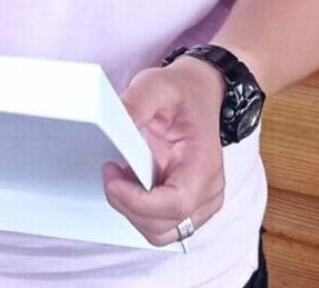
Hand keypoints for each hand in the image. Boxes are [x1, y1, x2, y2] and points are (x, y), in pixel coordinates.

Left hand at [104, 56, 227, 247]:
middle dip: (129, 206)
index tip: (112, 180)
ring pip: (161, 232)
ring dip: (132, 212)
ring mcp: (201, 202)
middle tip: (111, 173)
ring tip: (121, 179)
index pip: (177, 204)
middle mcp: (209, 190)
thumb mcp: (156, 86)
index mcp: (205, 164)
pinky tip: (130, 185)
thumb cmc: (182, 93)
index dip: (138, 202)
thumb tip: (109, 120)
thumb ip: (134, 103)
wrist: (198, 93)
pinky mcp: (188, 206)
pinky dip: (139, 212)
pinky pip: (161, 226)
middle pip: (165, 225)